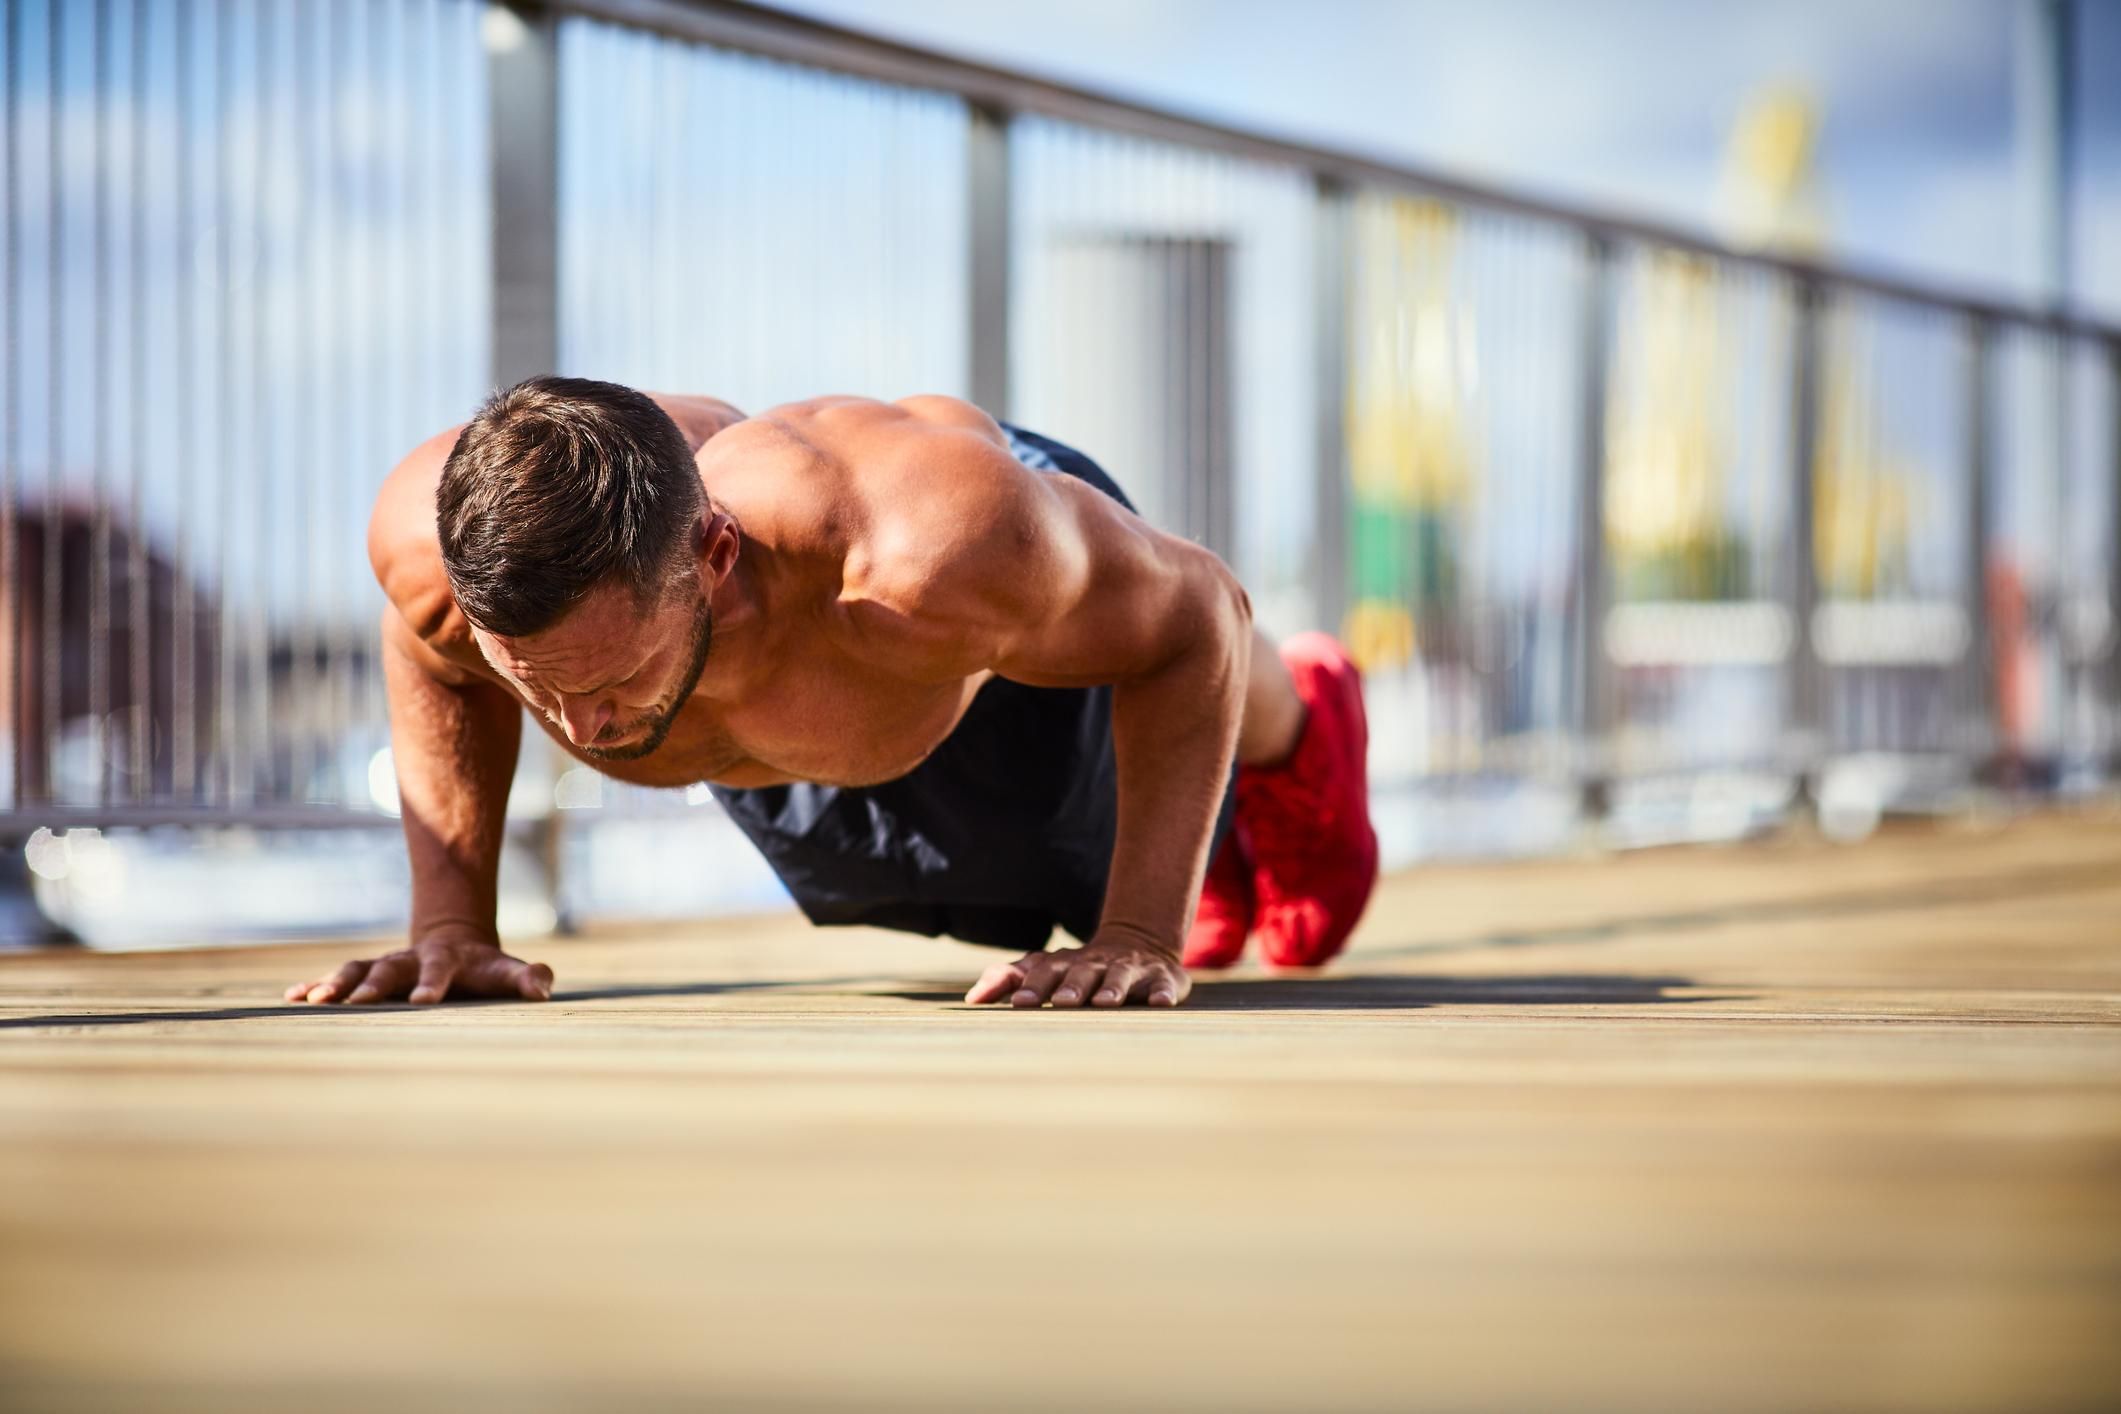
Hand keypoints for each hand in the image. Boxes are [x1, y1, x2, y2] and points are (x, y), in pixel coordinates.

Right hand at [283, 927, 553, 1005]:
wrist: (454, 940)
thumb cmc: (484, 969)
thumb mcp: (508, 972)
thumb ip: (527, 979)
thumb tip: (544, 988)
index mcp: (446, 959)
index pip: (439, 970)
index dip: (432, 984)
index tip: (424, 1001)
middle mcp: (410, 959)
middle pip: (389, 968)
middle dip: (373, 985)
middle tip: (357, 1003)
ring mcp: (385, 965)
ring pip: (356, 970)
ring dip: (335, 983)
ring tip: (313, 1000)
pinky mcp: (366, 975)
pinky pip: (337, 977)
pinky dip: (314, 985)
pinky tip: (291, 998)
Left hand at [965, 928, 1190, 1008]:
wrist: (1139, 944)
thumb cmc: (1080, 969)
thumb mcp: (1045, 969)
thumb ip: (1008, 978)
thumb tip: (970, 999)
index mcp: (1065, 964)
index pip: (1044, 971)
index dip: (1031, 985)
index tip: (1018, 1003)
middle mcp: (1096, 964)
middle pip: (1082, 973)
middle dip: (1072, 987)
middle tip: (1062, 1003)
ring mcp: (1131, 969)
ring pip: (1120, 976)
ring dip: (1113, 987)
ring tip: (1105, 1002)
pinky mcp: (1162, 979)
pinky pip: (1164, 985)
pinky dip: (1163, 993)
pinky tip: (1160, 1003)